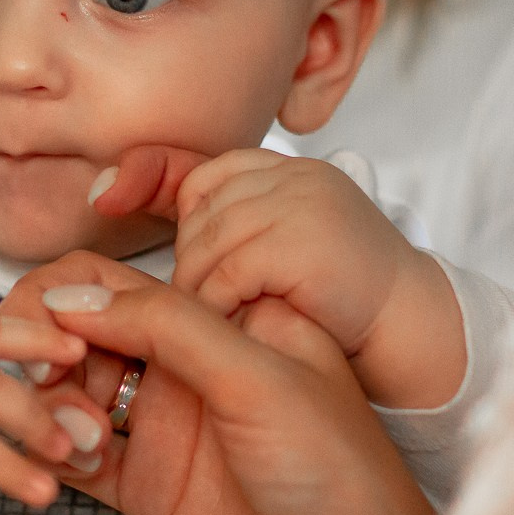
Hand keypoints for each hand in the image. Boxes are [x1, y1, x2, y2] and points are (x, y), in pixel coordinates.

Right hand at [2, 255, 435, 514]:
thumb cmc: (339, 479)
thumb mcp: (259, 380)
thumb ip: (169, 327)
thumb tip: (70, 293)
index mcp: (224, 322)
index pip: (123, 282)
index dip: (71, 297)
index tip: (49, 331)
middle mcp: (189, 368)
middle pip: (85, 332)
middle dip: (49, 347)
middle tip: (45, 383)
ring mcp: (165, 429)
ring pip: (73, 391)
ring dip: (53, 402)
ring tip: (82, 435)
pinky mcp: (148, 490)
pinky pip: (77, 455)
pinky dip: (56, 451)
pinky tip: (71, 462)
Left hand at [94, 145, 465, 408]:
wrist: (412, 342)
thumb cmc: (337, 309)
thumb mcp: (266, 259)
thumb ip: (201, 228)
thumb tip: (101, 194)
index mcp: (290, 172)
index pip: (202, 177)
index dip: (178, 215)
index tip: (172, 253)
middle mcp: (296, 177)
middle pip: (198, 215)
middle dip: (192, 269)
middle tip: (214, 315)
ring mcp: (302, 204)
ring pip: (204, 247)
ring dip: (203, 297)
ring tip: (226, 332)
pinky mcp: (302, 242)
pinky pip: (226, 274)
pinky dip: (222, 311)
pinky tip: (241, 336)